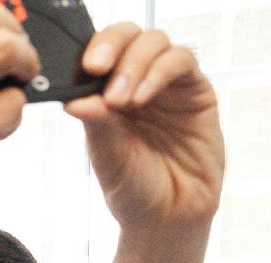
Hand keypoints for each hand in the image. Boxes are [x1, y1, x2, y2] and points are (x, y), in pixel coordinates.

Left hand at [66, 24, 225, 262]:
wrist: (170, 217)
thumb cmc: (134, 189)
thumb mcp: (107, 158)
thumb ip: (96, 125)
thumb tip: (74, 99)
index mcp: (105, 95)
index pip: (96, 53)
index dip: (89, 51)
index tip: (81, 67)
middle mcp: (136, 83)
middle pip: (127, 36)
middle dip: (111, 46)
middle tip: (97, 69)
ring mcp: (166, 85)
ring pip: (155, 42)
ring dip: (135, 62)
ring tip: (121, 98)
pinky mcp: (196, 92)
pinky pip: (182, 62)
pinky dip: (160, 72)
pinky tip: (144, 97)